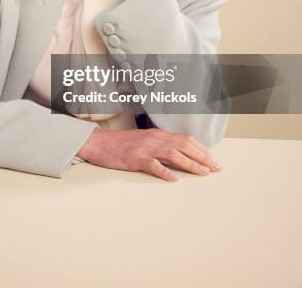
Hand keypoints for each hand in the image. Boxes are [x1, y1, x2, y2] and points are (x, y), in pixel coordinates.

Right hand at [76, 127, 221, 181]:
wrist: (98, 143)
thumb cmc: (121, 144)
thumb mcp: (144, 140)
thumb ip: (160, 145)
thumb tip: (179, 156)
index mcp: (158, 134)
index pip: (185, 139)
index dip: (201, 149)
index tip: (214, 159)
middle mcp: (155, 139)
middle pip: (184, 145)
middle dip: (202, 156)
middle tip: (216, 167)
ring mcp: (145, 148)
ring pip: (173, 154)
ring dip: (190, 164)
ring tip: (203, 172)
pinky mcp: (134, 158)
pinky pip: (152, 165)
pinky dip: (165, 172)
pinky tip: (174, 179)